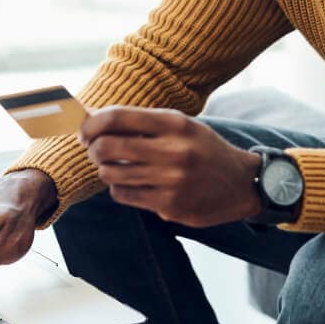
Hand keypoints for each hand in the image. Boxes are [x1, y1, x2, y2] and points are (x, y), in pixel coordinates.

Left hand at [80, 106, 261, 227]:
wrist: (240, 183)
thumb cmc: (202, 148)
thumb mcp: (179, 125)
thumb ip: (140, 122)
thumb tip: (93, 118)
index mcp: (174, 123)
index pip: (116, 117)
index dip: (91, 124)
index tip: (85, 130)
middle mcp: (173, 150)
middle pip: (107, 146)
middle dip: (93, 148)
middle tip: (95, 149)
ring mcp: (171, 181)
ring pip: (111, 173)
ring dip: (106, 169)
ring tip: (116, 165)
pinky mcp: (169, 206)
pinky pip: (124, 194)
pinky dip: (119, 187)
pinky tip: (131, 181)